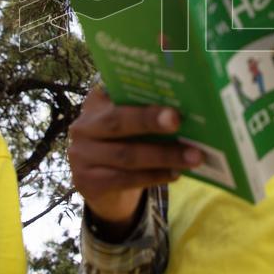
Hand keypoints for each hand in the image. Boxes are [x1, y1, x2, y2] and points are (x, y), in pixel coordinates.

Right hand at [68, 83, 202, 238]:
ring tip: (192, 156)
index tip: (163, 89)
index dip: (138, 89)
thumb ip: (147, 112)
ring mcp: (81, 155)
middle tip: (177, 120)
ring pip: (126, 155)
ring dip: (163, 156)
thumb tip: (188, 108)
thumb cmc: (125, 143)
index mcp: (95, 103)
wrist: (102, 184)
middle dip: (149, 120)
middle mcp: (83, 127)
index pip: (114, 90)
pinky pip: (125, 179)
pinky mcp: (87, 182)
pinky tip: (175, 173)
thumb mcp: (130, 124)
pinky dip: (154, 176)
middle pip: (117, 121)